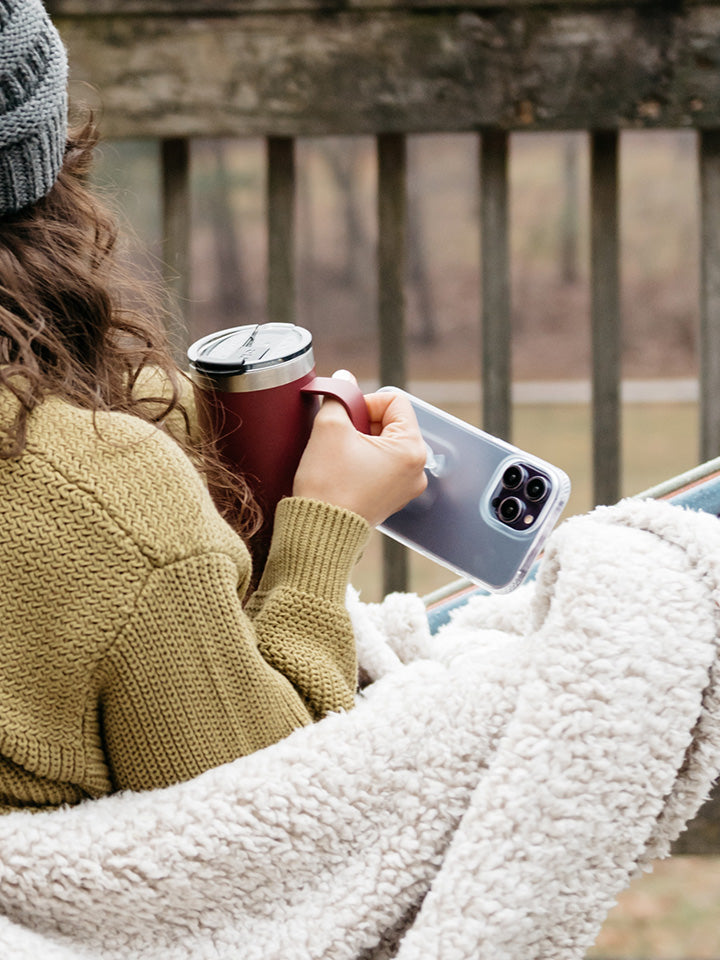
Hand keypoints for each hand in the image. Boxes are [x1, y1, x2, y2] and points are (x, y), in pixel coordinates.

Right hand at [293, 377, 427, 526]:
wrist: (318, 532)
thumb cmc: (328, 484)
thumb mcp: (329, 429)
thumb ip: (339, 397)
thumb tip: (344, 379)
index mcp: (411, 449)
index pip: (395, 401)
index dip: (366, 401)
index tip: (345, 416)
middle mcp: (417, 468)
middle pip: (392, 422)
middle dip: (363, 421)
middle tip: (339, 436)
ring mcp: (406, 486)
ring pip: (385, 443)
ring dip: (361, 440)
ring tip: (339, 454)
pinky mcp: (392, 498)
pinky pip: (381, 464)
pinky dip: (363, 458)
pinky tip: (343, 468)